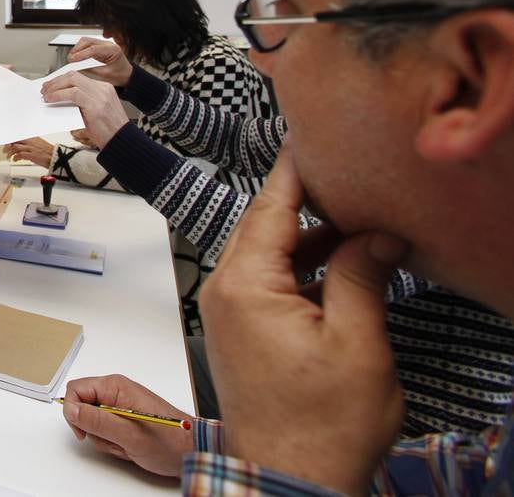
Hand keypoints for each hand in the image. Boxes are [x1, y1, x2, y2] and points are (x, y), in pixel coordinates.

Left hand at [3, 137, 54, 166]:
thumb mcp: (39, 144)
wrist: (57, 157)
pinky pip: (19, 155)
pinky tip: (15, 160)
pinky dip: (15, 157)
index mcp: (33, 138)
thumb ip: (31, 144)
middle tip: (5, 149)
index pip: (19, 135)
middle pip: (15, 140)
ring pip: (15, 147)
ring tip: (9, 156)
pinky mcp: (31, 155)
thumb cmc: (50, 152)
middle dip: (8, 145)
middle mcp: (31, 141)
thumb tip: (24, 147)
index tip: (7, 142)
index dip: (11, 139)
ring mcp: (30, 148)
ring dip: (10, 152)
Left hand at [42, 73, 128, 147]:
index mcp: (104, 88)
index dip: (62, 80)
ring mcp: (100, 95)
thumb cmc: (107, 132)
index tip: (50, 86)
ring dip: (55, 87)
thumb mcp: (93, 113)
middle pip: (74, 76)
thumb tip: (59, 99)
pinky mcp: (95, 104)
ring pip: (72, 81)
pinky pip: (72, 93)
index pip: (79, 78)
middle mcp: (103, 88)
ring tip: (45, 95)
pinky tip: (50, 99)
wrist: (122, 142)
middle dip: (56, 81)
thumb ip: (80, 103)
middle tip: (44, 89)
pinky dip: (58, 95)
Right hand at [61, 374, 193, 477]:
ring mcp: (119, 405)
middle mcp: (116, 392)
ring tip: (126, 445)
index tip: (82, 431)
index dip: (73, 411)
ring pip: (93, 422)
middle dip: (93, 429)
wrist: (190, 453)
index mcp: (115, 387)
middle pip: (83, 407)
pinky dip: (112, 442)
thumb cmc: (168, 442)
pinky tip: (129, 446)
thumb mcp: (129, 434)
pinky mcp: (123, 418)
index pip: (76, 390)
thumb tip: (72, 410)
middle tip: (112, 440)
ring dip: (105, 439)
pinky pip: (104, 430)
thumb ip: (97, 421)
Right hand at [68, 37, 131, 85]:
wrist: (127, 76)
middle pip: (87, 41)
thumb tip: (76, 67)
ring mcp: (103, 45)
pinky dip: (80, 50)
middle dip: (76, 50)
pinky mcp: (99, 47)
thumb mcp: (104, 74)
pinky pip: (87, 45)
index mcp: (113, 50)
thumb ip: (90, 69)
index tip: (72, 60)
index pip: (93, 49)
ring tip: (72, 59)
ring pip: (86, 41)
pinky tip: (77, 57)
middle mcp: (108, 44)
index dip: (81, 54)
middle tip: (70, 59)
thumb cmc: (119, 75)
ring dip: (77, 49)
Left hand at [199, 146, 406, 493]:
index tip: (312, 140)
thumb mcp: (357, 342)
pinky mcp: (239, 333)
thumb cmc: (317, 428)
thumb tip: (375, 236)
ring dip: (309, 239)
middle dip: (305, 201)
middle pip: (264, 226)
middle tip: (344, 176)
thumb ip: (362, 276)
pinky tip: (339, 269)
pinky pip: (267, 282)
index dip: (296, 171)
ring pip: (267, 254)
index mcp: (246, 285)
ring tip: (356, 224)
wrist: (290, 479)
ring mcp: (228, 313)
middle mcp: (226, 292)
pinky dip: (300, 269)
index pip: (271, 206)